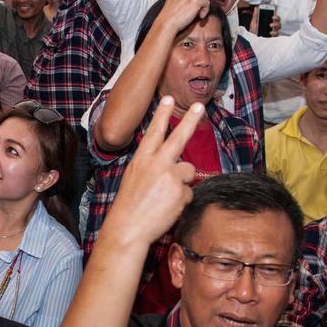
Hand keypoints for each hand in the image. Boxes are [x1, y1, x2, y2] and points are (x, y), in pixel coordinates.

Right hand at [97, 97, 204, 247]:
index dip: (161, 114)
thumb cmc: (130, 206)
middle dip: (190, 120)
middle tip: (199, 106)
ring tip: (164, 197)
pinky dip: (181, 201)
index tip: (167, 98)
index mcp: (142, 159)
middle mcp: (156, 163)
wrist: (128, 228)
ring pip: (189, 171)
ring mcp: (170, 176)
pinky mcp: (180, 192)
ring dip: (182, 182)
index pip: (154, 132)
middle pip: (178, 137)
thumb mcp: (135, 178)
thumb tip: (175, 165)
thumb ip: (153, 166)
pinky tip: (167, 208)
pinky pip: (189, 193)